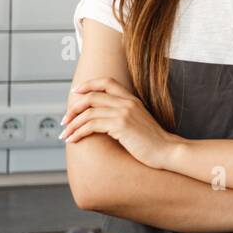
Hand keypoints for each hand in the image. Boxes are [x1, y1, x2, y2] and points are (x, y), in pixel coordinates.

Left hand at [60, 77, 179, 169]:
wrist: (167, 150)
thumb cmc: (153, 142)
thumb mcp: (139, 123)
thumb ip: (124, 116)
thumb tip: (103, 120)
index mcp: (132, 99)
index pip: (107, 82)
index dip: (88, 85)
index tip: (75, 92)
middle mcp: (127, 102)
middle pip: (92, 97)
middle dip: (73, 108)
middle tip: (65, 121)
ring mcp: (124, 113)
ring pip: (88, 112)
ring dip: (72, 124)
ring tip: (65, 134)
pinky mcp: (121, 125)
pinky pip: (91, 125)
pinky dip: (78, 132)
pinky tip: (74, 140)